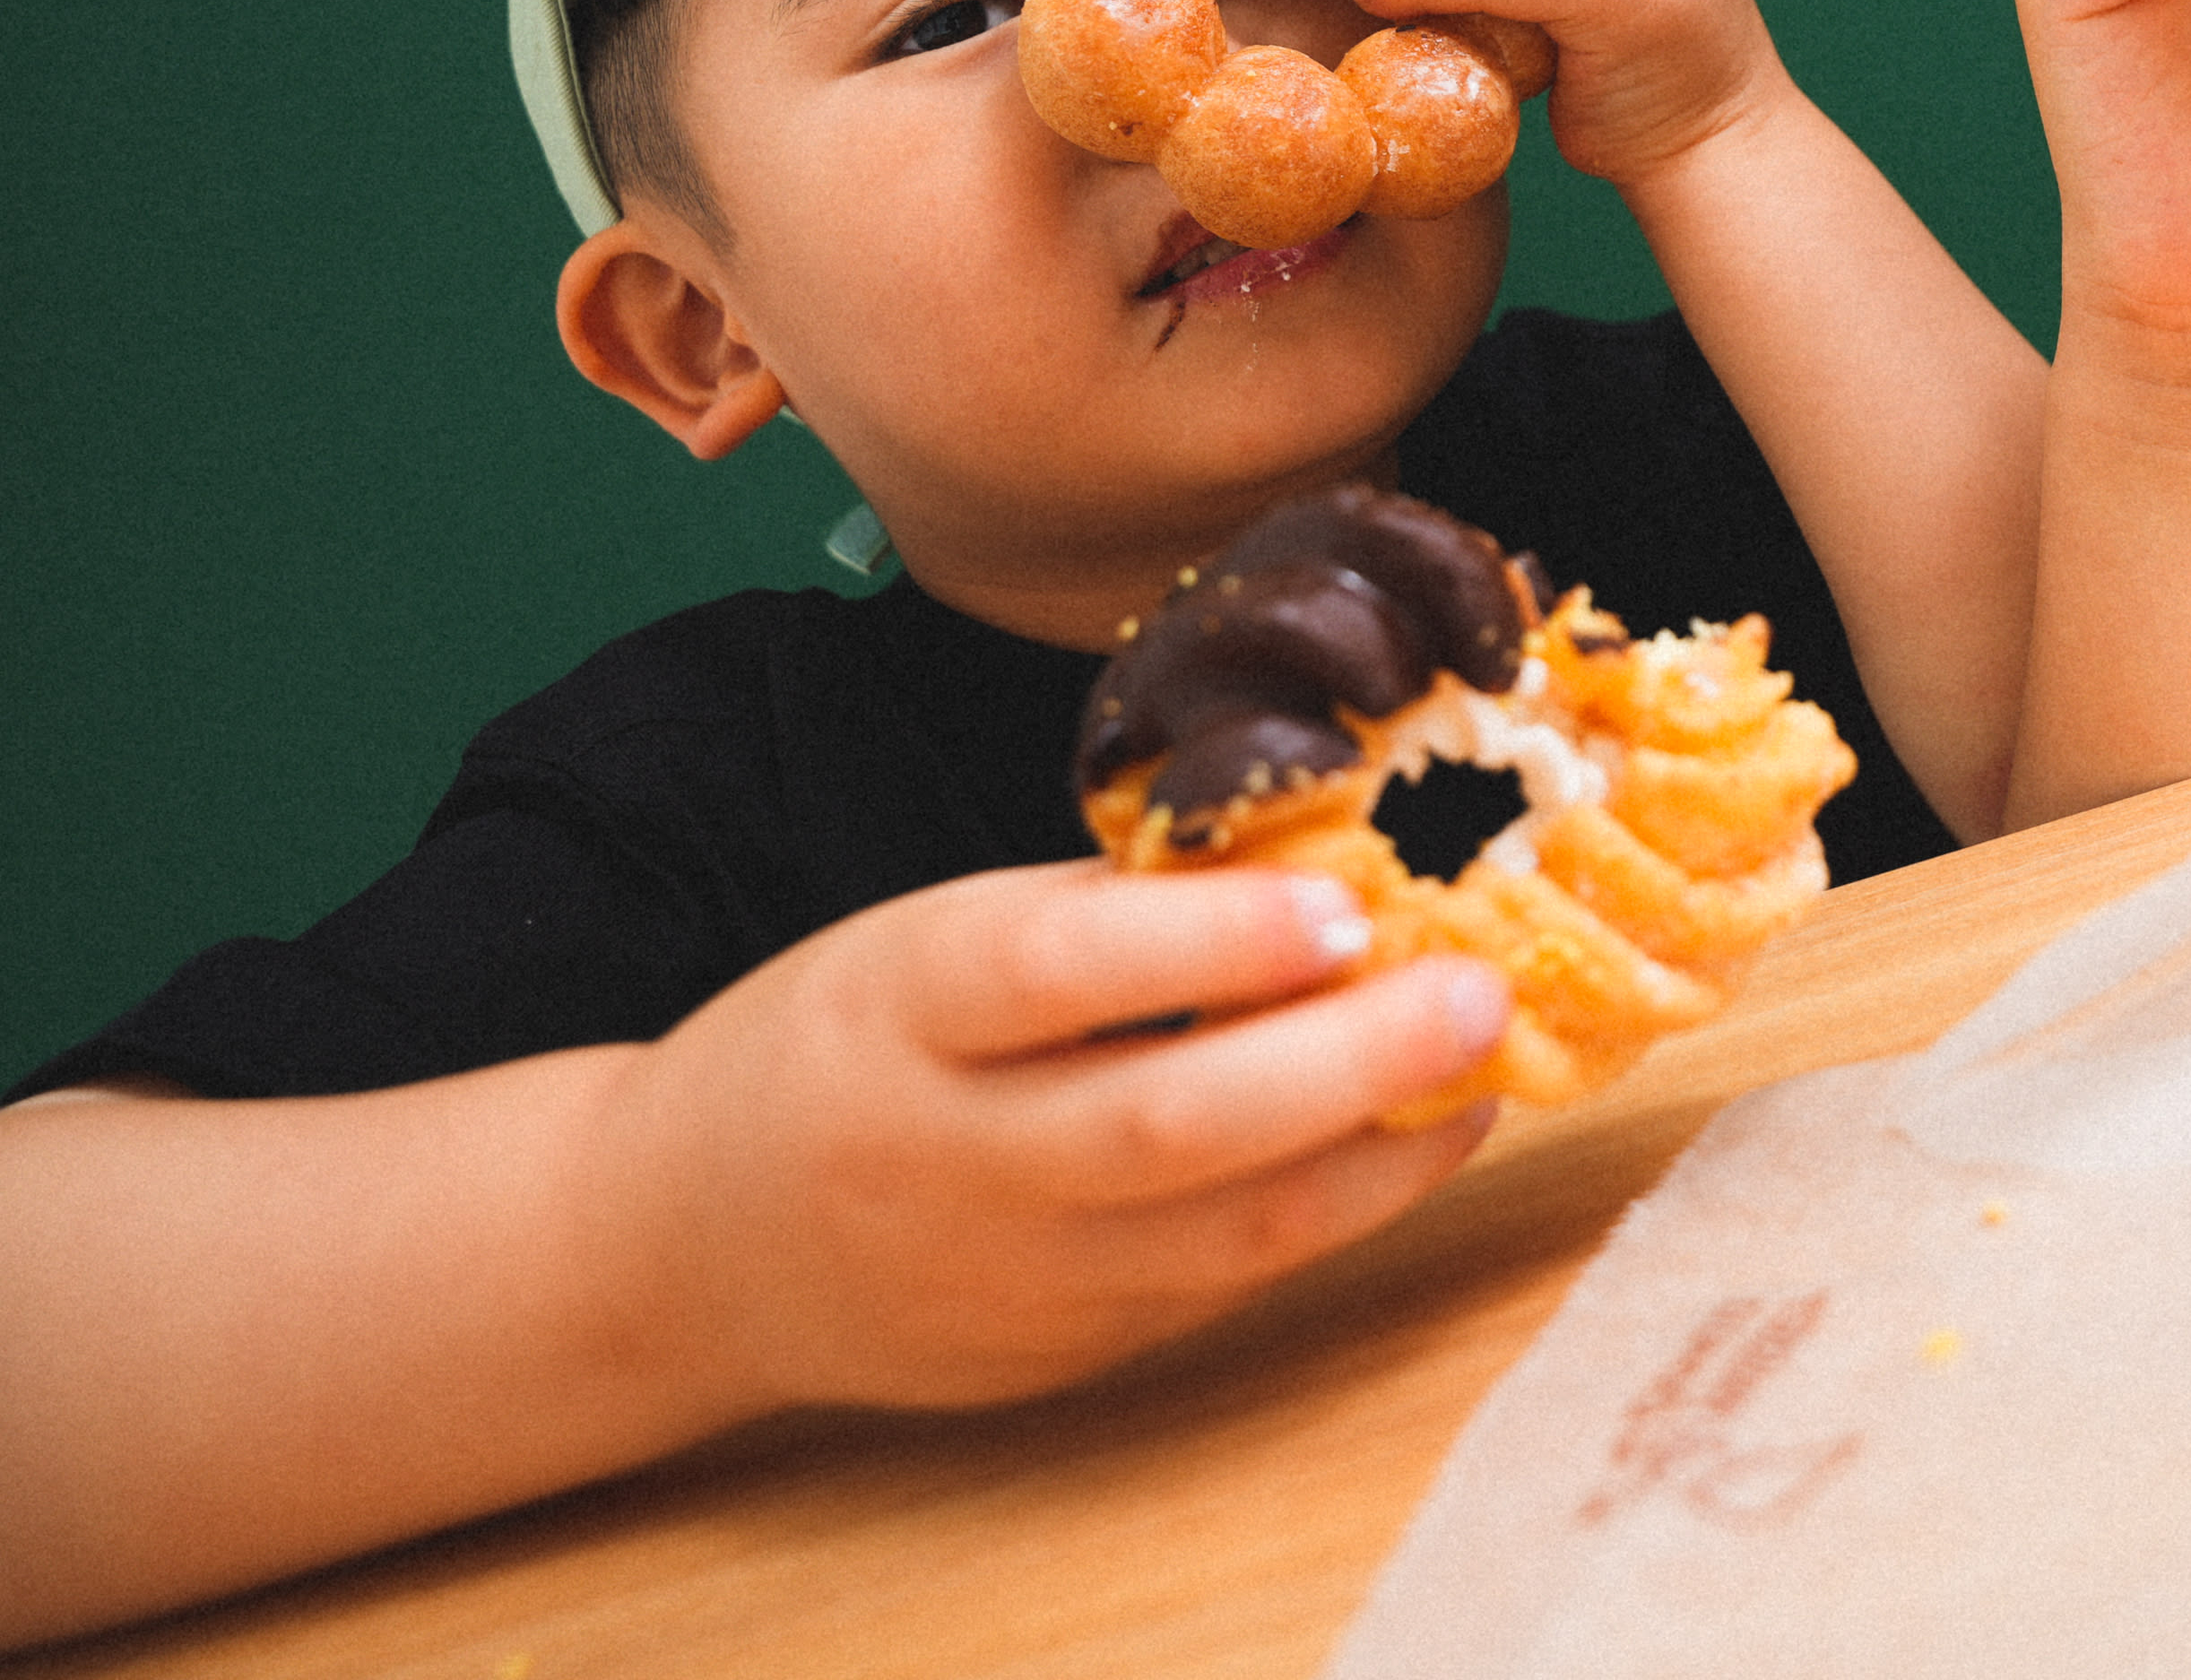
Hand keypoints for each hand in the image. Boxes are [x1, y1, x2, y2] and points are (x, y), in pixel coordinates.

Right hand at [608, 862, 1505, 1411]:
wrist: (687, 1244)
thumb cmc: (849, 1040)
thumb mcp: (935, 940)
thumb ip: (1107, 916)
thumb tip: (1328, 851)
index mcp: (901, 1008)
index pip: (1056, 973)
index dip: (1208, 942)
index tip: (1345, 901)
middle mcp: (948, 1156)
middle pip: (1167, 1125)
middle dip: (1347, 1061)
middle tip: (1479, 989)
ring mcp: (1005, 1277)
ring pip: (1224, 1234)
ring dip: (1380, 1150)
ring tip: (1485, 1065)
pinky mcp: (1060, 1357)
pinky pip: (1222, 1283)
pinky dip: (1332, 1207)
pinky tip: (1412, 1136)